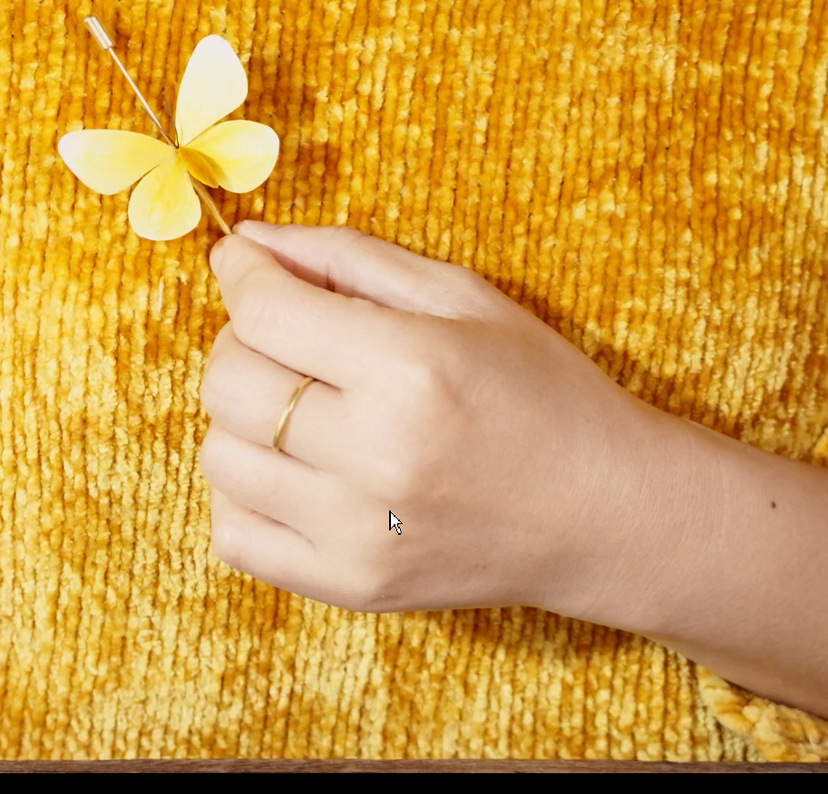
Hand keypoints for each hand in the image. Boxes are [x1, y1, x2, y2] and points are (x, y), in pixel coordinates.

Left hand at [198, 221, 657, 614]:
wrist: (607, 513)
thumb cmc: (538, 389)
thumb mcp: (461, 296)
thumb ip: (348, 257)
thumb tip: (247, 242)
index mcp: (411, 367)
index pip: (263, 312)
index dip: (241, 275)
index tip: (246, 265)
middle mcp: (377, 452)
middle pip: (227, 383)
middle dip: (240, 342)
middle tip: (283, 337)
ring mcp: (359, 531)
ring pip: (219, 457)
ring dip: (243, 419)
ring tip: (300, 408)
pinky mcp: (350, 585)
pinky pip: (234, 534)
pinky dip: (245, 494)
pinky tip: (295, 471)